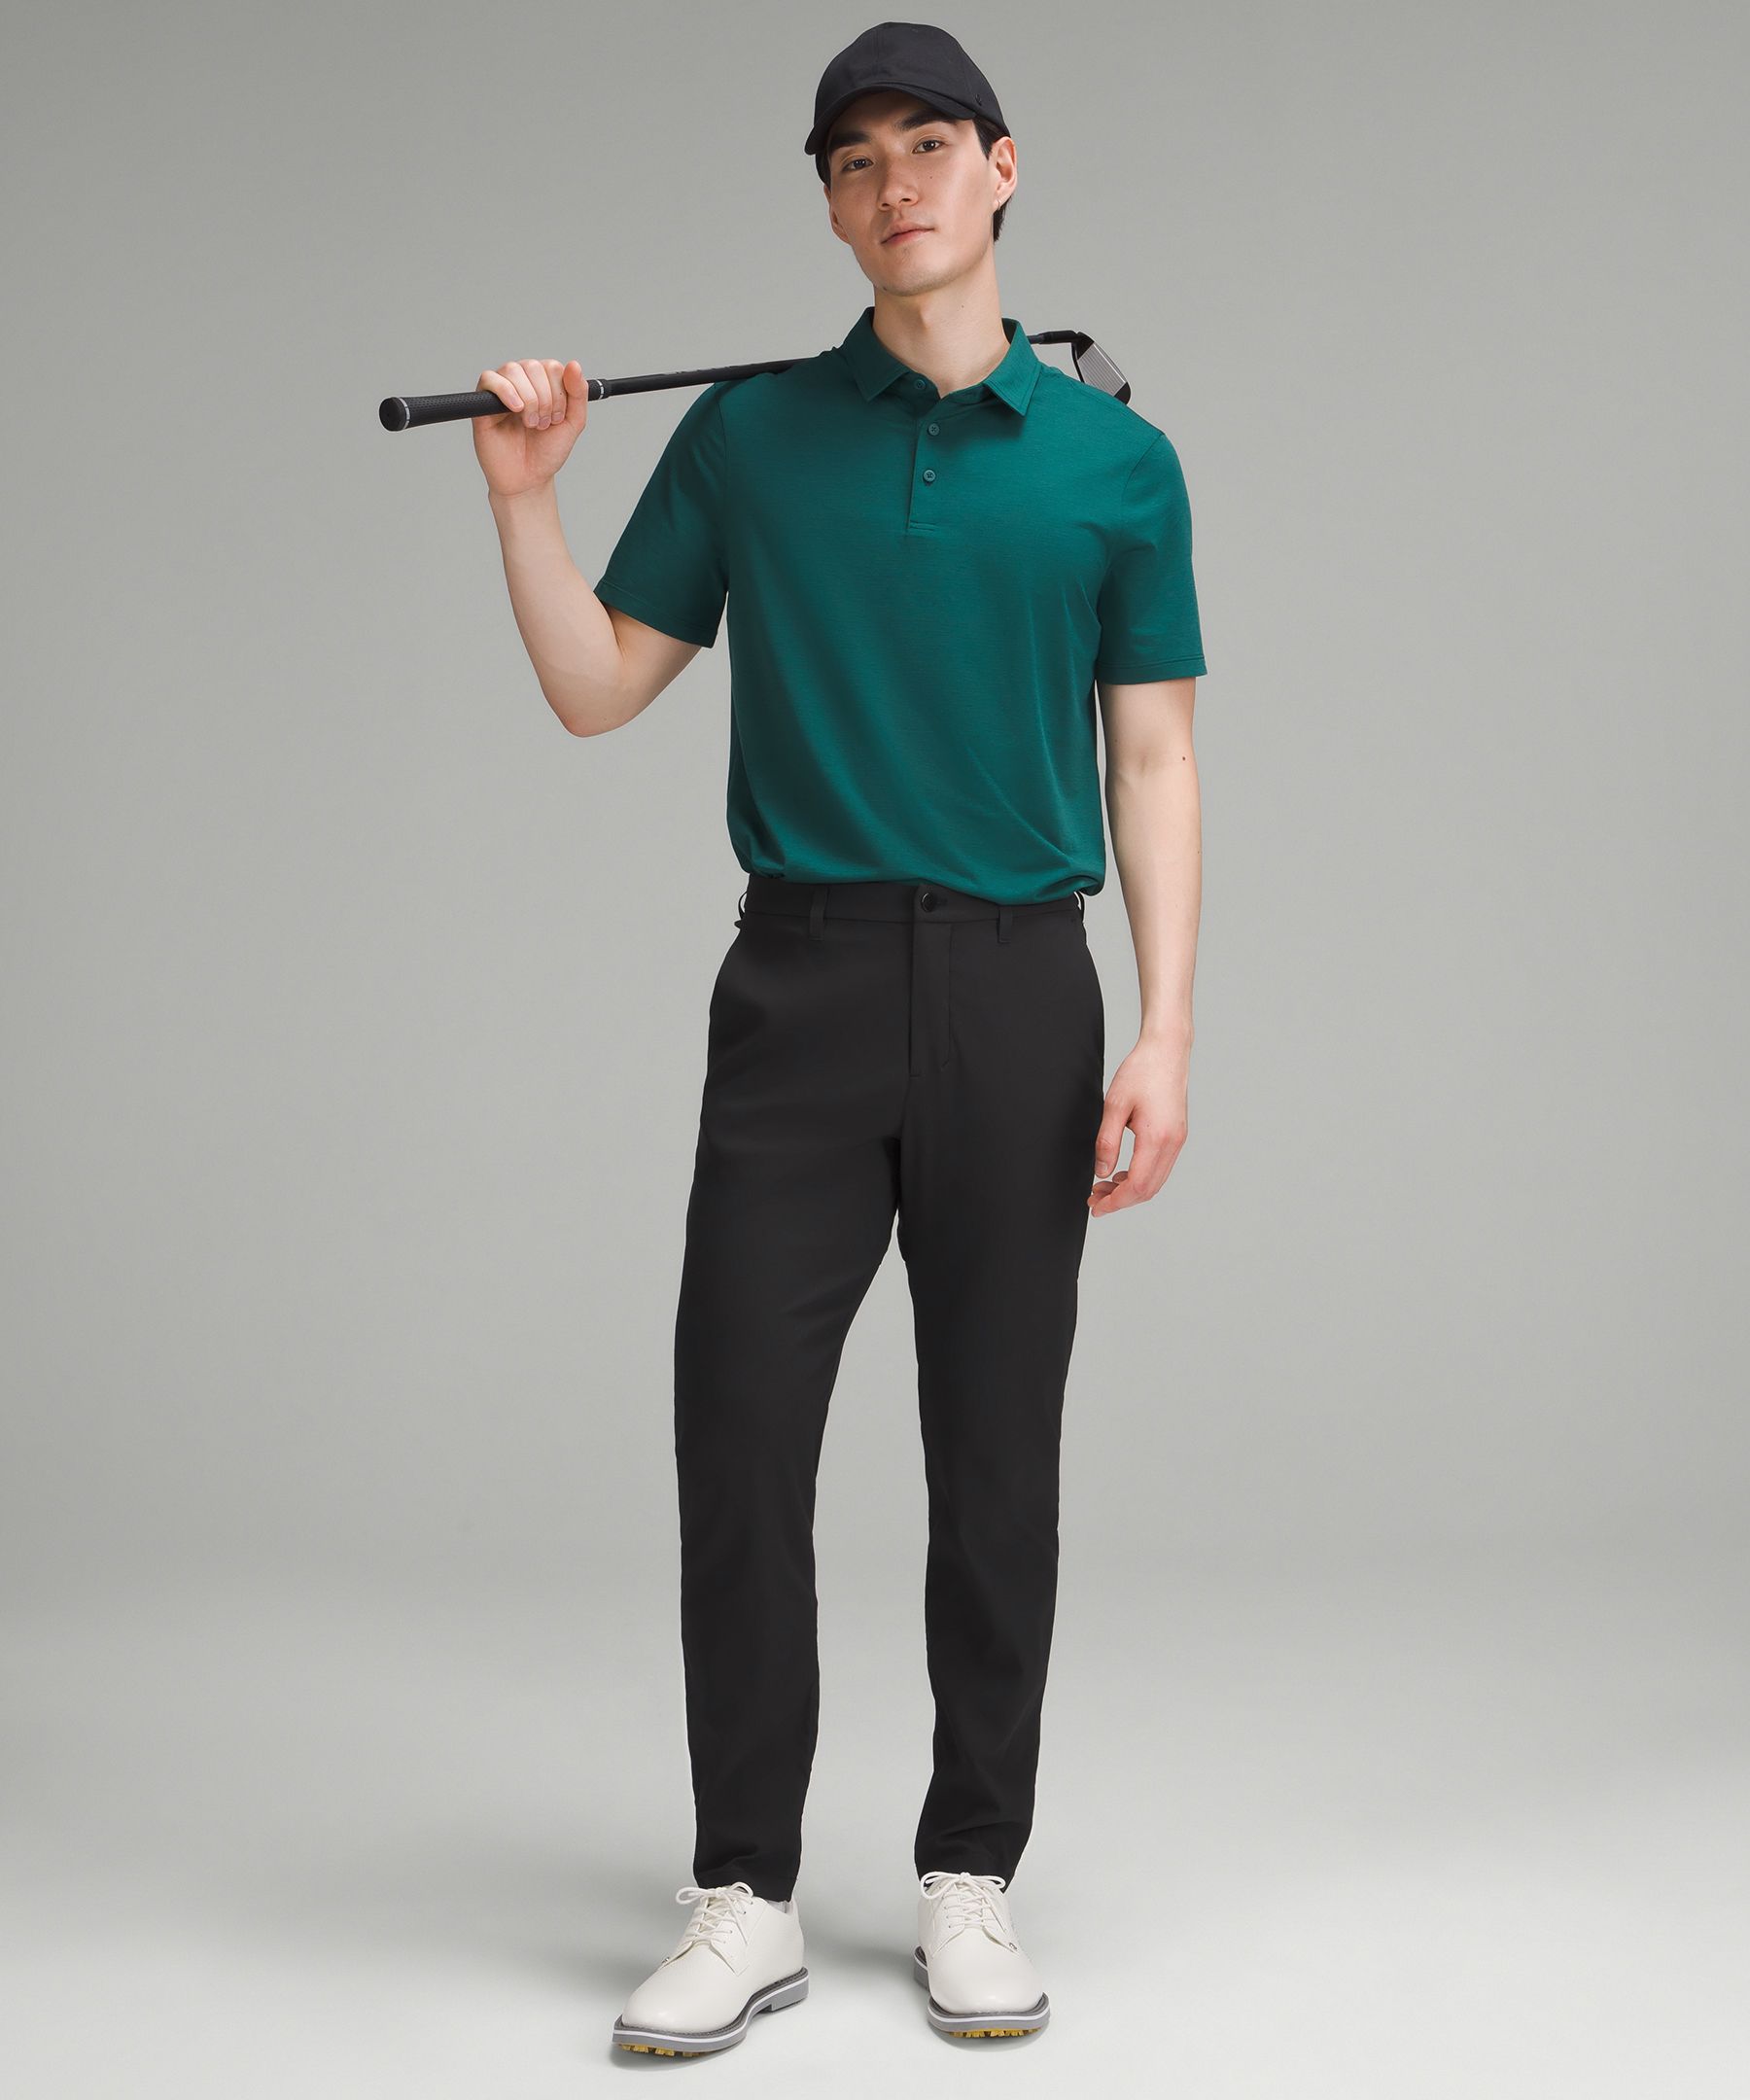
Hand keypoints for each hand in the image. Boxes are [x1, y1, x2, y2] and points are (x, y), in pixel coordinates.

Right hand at [473, 358, 589, 498]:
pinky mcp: (482, 401)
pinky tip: (516, 409)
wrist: (528, 479)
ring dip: (529, 399)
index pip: (552, 366)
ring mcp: (501, 389)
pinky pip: (489, 379)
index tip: (557, 419)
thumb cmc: (546, 452)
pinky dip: (506, 391)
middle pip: (534, 366)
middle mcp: (521, 381)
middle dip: (545, 399)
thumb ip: (578, 393)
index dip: (559, 393)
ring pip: (514, 370)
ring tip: (530, 424)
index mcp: (542, 383)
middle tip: (543, 425)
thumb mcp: (572, 423)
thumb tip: (574, 364)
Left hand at [1087, 1034, 1188, 1215]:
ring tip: (1104, 1187)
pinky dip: (1141, 1178)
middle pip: (1148, 1190)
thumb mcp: (1114, 1105)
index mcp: (1157, 1138)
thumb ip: (1107, 1142)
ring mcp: (1178, 1141)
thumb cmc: (1141, 1071)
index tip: (1095, 1207)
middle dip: (1120, 1200)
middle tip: (1094, 1199)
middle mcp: (1172, 1143)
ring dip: (1130, 1190)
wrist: (1167, 1050)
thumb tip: (1102, 1172)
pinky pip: (1160, 1168)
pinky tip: (1122, 1173)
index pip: (1137, 1186)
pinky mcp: (1177, 1136)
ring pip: (1155, 1182)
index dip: (1115, 1202)